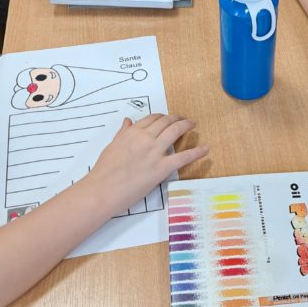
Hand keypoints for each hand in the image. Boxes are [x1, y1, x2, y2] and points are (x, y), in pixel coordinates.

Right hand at [89, 114, 208, 210]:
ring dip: (186, 125)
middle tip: (184, 120)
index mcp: (132, 133)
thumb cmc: (104, 171)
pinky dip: (196, 152)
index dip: (163, 117)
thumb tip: (127, 121)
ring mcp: (155, 152)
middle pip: (166, 122)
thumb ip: (122, 133)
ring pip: (175, 132)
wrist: (102, 189)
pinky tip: (205, 149)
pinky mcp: (161, 168)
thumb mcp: (112, 146)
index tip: (167, 118)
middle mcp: (145, 138)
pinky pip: (183, 157)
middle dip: (177, 118)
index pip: (152, 118)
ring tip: (192, 124)